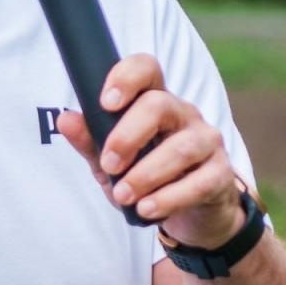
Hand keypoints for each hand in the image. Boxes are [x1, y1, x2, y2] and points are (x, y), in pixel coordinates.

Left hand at [56, 53, 244, 247]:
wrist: (189, 216)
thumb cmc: (146, 178)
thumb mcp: (110, 164)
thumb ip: (89, 142)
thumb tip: (65, 119)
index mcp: (155, 101)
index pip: (146, 69)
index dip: (126, 77)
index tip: (105, 103)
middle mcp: (184, 114)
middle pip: (159, 105)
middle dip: (128, 135)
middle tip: (109, 165)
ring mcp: (207, 142)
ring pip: (182, 147)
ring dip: (146, 173)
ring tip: (123, 195)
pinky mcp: (220, 175)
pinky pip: (199, 182)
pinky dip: (169, 197)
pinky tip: (147, 208)